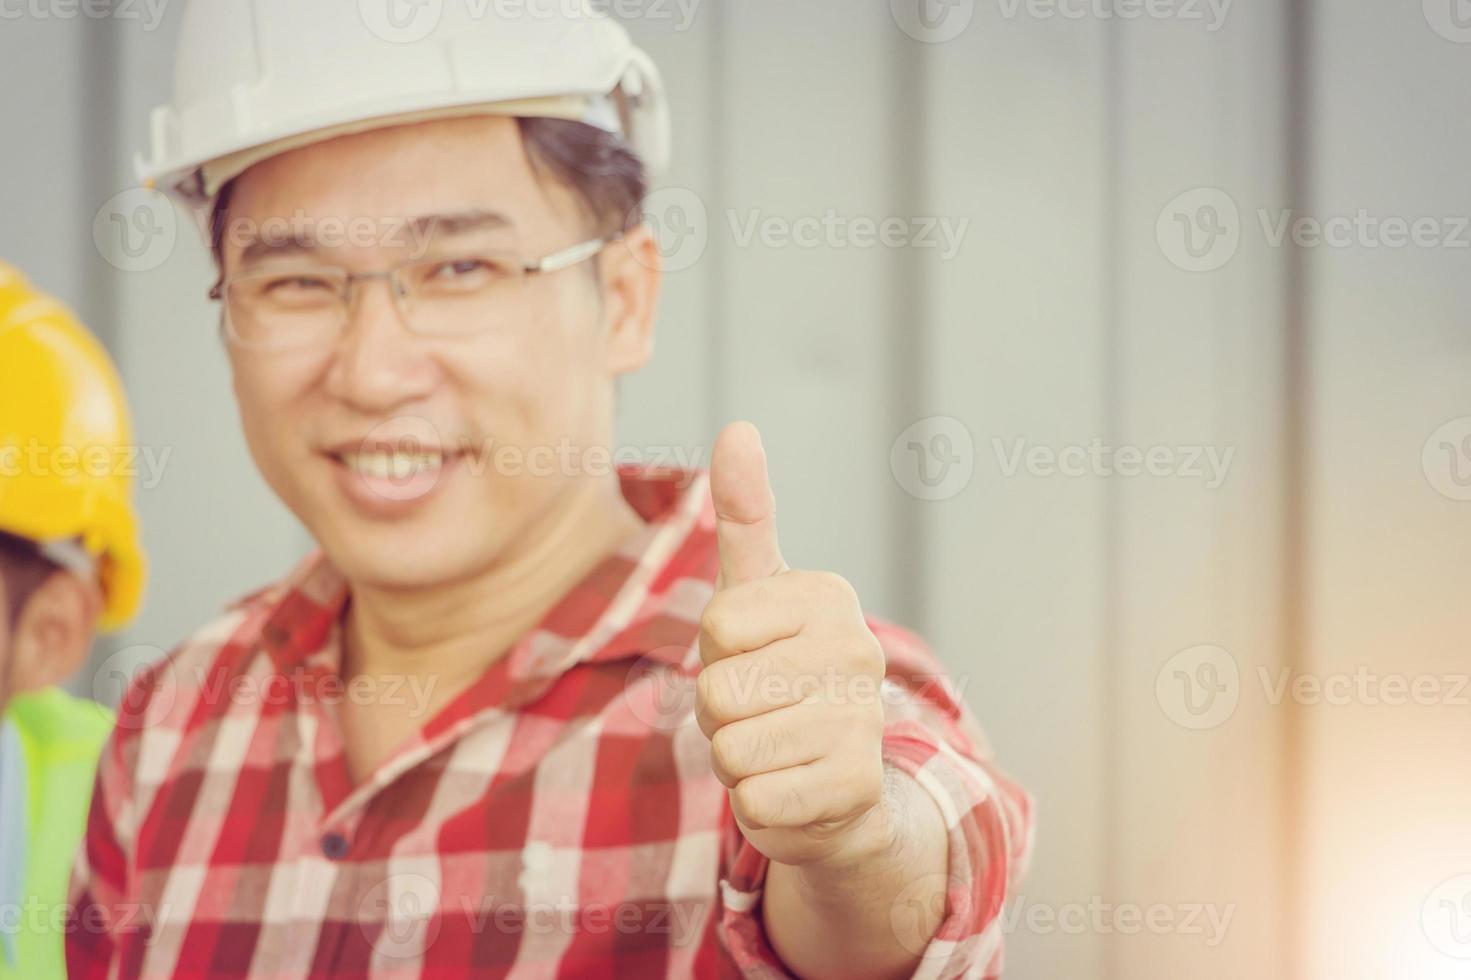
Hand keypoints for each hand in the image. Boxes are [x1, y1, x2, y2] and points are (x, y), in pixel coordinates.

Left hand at [697, 422, 890, 868]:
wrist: (840, 782)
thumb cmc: (783, 674)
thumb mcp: (758, 595)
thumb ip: (746, 515)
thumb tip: (738, 427)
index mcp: (829, 596)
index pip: (717, 628)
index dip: (716, 656)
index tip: (754, 659)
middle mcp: (858, 651)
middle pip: (718, 692)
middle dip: (721, 716)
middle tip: (763, 713)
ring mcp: (864, 721)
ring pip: (731, 749)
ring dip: (738, 761)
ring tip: (778, 749)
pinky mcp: (856, 788)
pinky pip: (754, 801)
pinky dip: (759, 806)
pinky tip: (795, 789)